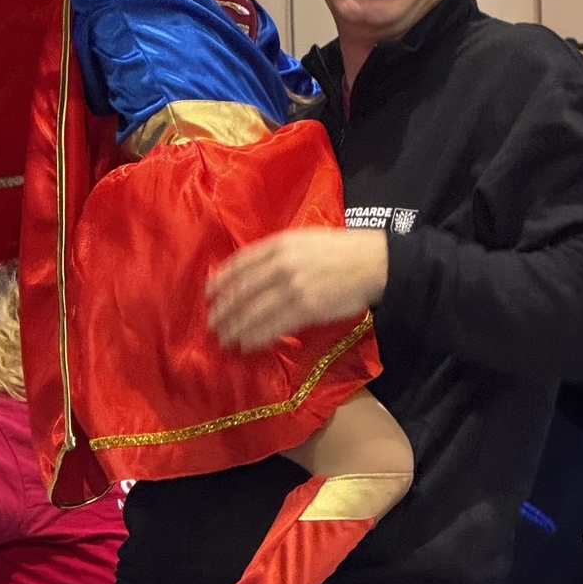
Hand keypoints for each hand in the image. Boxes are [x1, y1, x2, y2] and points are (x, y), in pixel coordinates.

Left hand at [207, 228, 387, 350]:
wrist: (372, 262)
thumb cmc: (341, 250)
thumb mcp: (305, 239)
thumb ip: (279, 252)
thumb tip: (253, 270)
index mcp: (280, 244)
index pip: (241, 262)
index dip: (222, 280)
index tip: (210, 293)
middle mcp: (282, 264)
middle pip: (243, 290)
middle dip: (224, 309)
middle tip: (212, 323)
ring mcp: (293, 287)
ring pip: (254, 311)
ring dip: (236, 327)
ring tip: (225, 338)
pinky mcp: (307, 308)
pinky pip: (275, 326)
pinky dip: (257, 337)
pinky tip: (247, 344)